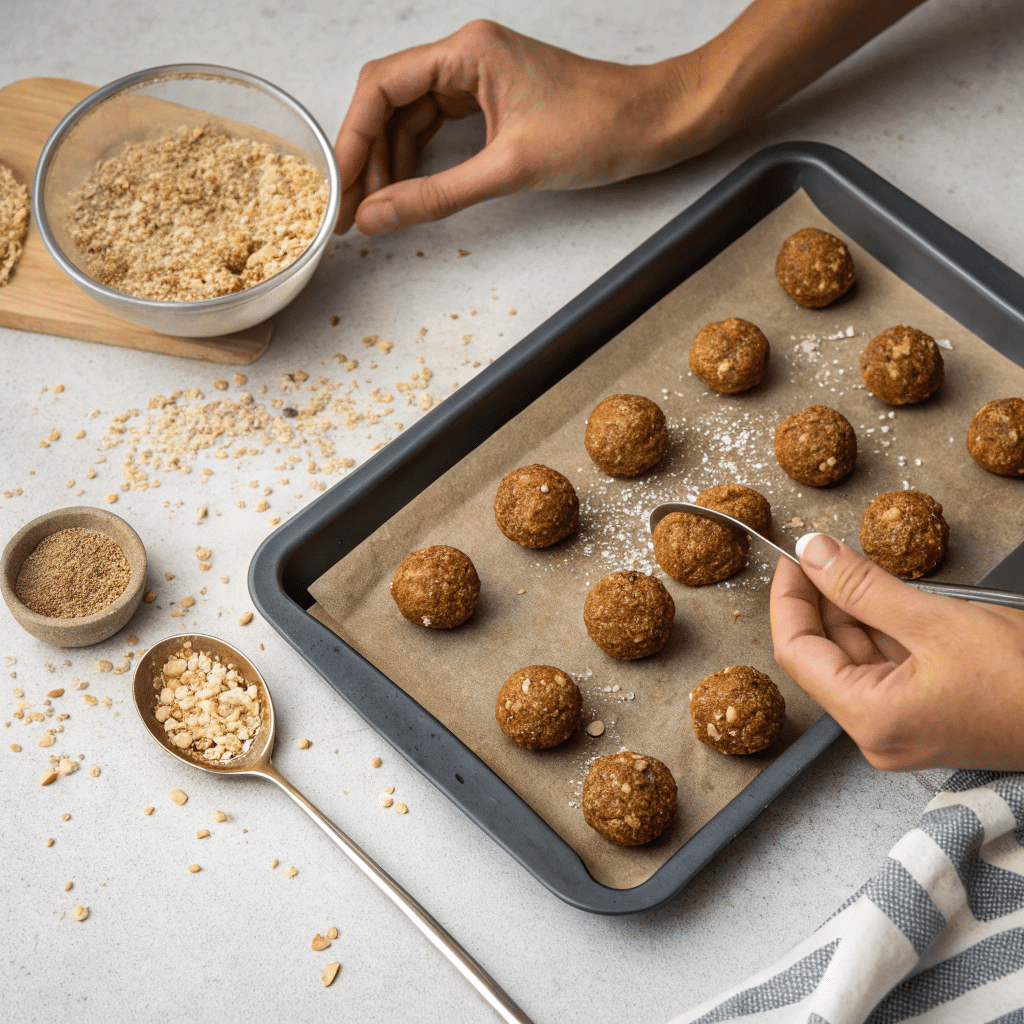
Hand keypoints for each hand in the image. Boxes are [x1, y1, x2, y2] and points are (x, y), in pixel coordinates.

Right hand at [333, 19, 717, 234]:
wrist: (654, 125)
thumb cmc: (597, 130)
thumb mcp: (509, 170)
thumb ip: (436, 196)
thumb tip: (376, 217)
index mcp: (467, 50)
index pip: (382, 86)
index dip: (351, 138)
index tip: (337, 186)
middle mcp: (466, 54)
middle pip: (390, 100)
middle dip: (367, 154)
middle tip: (350, 208)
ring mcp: (479, 76)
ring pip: (412, 116)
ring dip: (391, 161)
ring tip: (377, 209)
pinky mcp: (492, 100)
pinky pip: (439, 126)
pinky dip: (420, 159)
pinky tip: (409, 190)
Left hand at [770, 533, 1023, 770]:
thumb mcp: (937, 621)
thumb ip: (864, 587)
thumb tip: (815, 555)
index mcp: (871, 718)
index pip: (797, 651)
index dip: (789, 598)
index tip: (795, 557)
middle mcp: (878, 733)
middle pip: (824, 655)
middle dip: (822, 599)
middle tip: (826, 552)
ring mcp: (902, 729)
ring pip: (857, 658)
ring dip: (854, 610)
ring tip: (858, 566)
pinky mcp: (926, 719)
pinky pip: (887, 668)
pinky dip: (884, 629)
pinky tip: (888, 596)